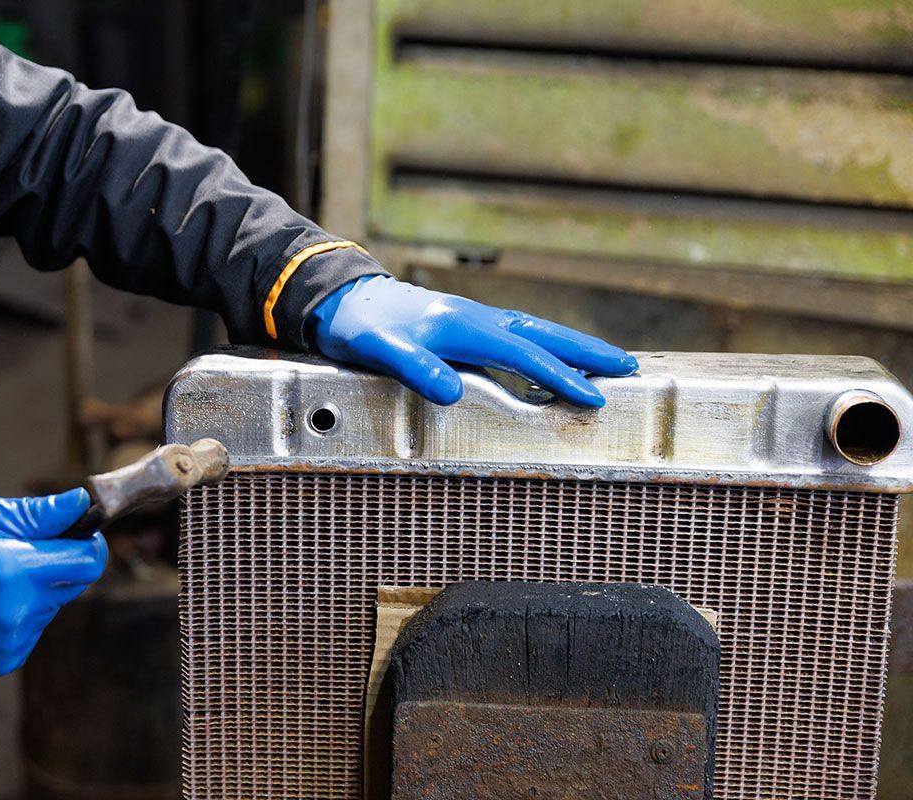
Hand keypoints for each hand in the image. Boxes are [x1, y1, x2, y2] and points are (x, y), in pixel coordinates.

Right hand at [0, 489, 107, 675]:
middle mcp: (19, 611)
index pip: (88, 561)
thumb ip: (36, 514)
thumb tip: (83, 504)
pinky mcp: (4, 660)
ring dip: (36, 590)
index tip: (76, 533)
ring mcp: (13, 640)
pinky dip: (19, 614)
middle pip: (75, 584)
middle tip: (19, 552)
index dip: (89, 543)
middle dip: (58, 564)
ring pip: (52, 606)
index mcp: (14, 570)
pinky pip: (32, 629)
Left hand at [310, 275, 637, 406]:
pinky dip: (543, 348)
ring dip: (571, 347)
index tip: (593, 398)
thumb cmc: (360, 328)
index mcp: (462, 325)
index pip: (523, 355)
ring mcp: (471, 320)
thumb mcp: (380, 350)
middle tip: (629, 367)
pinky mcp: (463, 326)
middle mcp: (475, 318)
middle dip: (587, 351)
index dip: (559, 376)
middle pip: (543, 333)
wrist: (340, 300)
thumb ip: (415, 368)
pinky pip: (516, 337)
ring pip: (534, 332)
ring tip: (606, 363)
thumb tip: (451, 394)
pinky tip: (549, 363)